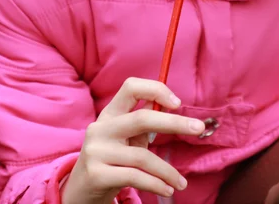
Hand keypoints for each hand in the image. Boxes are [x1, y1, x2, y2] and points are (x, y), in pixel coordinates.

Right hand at [61, 78, 205, 203]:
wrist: (80, 192)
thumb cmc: (111, 160)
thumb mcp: (125, 138)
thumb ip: (143, 123)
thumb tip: (172, 106)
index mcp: (109, 113)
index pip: (131, 87)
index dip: (155, 89)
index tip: (177, 102)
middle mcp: (101, 128)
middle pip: (142, 118)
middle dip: (174, 123)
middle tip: (199, 128)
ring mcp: (96, 150)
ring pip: (142, 156)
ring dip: (167, 170)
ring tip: (182, 183)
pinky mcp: (96, 174)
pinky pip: (134, 177)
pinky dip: (156, 184)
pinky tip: (167, 189)